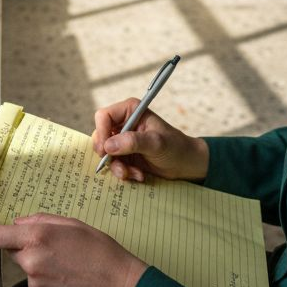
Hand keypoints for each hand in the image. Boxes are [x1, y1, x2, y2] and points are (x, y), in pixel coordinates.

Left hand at [0, 214, 146, 286]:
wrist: (118, 285)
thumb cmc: (100, 250)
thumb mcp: (72, 224)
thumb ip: (40, 220)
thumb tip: (19, 224)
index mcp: (37, 238)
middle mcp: (31, 262)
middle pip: (15, 252)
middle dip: (28, 249)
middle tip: (55, 249)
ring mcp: (35, 285)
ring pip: (28, 271)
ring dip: (40, 267)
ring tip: (68, 266)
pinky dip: (49, 284)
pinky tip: (68, 280)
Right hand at [92, 99, 208, 182]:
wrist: (185, 164)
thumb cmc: (175, 147)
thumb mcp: (156, 143)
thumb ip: (133, 142)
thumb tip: (108, 146)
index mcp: (130, 111)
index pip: (104, 116)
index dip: (101, 132)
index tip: (105, 151)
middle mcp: (124, 123)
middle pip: (101, 136)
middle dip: (109, 155)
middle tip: (119, 167)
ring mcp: (123, 140)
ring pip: (106, 153)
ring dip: (118, 167)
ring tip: (134, 174)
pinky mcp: (125, 155)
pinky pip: (114, 164)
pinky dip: (124, 172)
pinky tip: (139, 175)